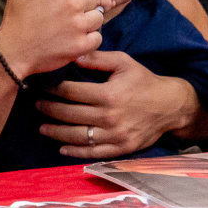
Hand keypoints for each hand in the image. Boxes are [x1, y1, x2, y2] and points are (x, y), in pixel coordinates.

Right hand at [0, 0, 113, 74]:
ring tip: (72, 24)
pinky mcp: (80, 45)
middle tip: (72, 11)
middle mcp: (71, 4)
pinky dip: (89, 39)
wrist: (13, 51)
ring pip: (99, 16)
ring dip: (89, 20)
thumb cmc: (16, 17)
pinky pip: (97, 37)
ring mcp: (78, 25)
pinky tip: (74, 38)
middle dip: (85, 1)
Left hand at [36, 50, 188, 158]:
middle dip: (50, 110)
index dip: (54, 89)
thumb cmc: (143, 81)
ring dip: (56, 132)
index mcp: (109, 94)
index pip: (71, 92)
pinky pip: (94, 152)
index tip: (42, 87)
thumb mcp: (124, 63)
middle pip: (70, 114)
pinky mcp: (121, 148)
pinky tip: (62, 148)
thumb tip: (73, 55)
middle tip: (36, 105)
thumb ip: (98, 59)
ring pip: (78, 136)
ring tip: (42, 127)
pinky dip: (76, 152)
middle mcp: (110, 117)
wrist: (171, 106)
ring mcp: (115, 135)